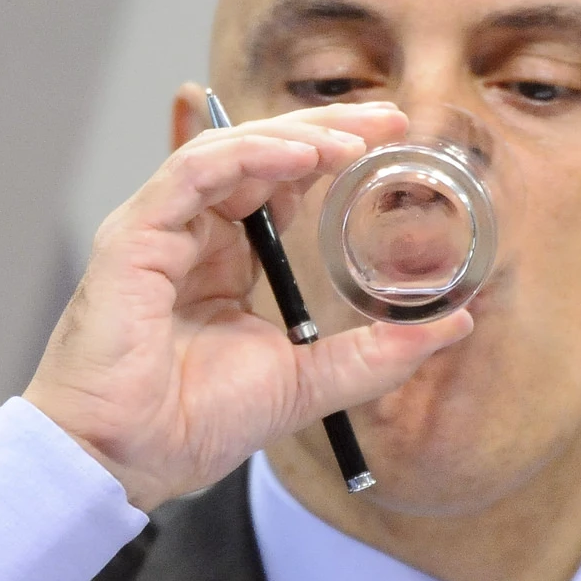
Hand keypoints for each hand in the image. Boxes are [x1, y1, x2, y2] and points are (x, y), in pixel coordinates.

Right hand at [25, 96, 472, 508]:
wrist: (126, 462)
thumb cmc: (190, 425)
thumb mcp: (307, 382)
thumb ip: (375, 355)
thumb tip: (454, 327)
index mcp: (224, 261)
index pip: (280, 183)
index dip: (332, 154)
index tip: (393, 140)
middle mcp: (190, 235)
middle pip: (259, 155)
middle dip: (324, 128)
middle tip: (387, 117)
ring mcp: (158, 231)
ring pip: (227, 152)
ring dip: (293, 137)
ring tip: (353, 139)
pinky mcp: (133, 238)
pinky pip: (193, 174)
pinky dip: (247, 157)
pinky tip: (300, 157)